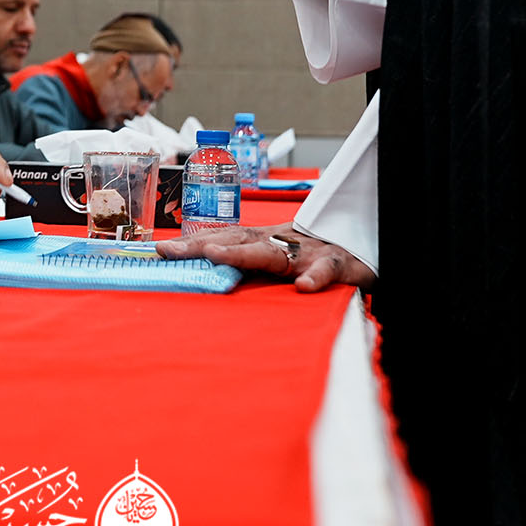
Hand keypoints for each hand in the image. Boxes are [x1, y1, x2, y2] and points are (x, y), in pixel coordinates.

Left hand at [159, 221, 374, 291]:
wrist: (367, 244)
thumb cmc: (316, 255)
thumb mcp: (281, 259)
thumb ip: (249, 267)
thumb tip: (206, 277)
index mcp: (265, 241)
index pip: (222, 238)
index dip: (190, 243)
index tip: (158, 250)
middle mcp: (281, 241)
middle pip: (235, 238)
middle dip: (201, 244)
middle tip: (170, 251)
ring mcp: (307, 250)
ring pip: (273, 250)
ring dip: (244, 253)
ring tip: (215, 257)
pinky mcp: (339, 264)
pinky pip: (326, 269)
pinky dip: (315, 275)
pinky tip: (303, 286)